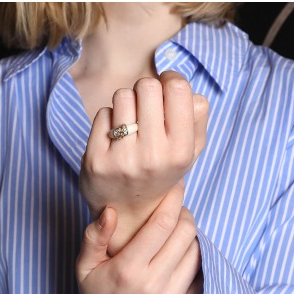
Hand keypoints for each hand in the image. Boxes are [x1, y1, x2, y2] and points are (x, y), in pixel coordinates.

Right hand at [60, 181, 202, 293]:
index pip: (162, 223)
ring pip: (197, 251)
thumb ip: (94, 237)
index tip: (176, 185)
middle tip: (176, 209)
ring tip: (179, 231)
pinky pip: (203, 274)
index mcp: (128, 270)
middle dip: (185, 213)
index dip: (173, 199)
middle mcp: (154, 285)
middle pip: (185, 233)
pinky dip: (197, 257)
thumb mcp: (84, 266)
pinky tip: (184, 253)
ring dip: (191, 235)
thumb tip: (111, 210)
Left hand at [79, 70, 207, 255]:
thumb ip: (198, 118)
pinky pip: (102, 114)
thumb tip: (187, 89)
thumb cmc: (161, 172)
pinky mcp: (96, 161)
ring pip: (122, 96)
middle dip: (146, 92)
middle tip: (145, 110)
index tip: (165, 91)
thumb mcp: (190, 151)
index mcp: (181, 151)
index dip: (170, 81)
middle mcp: (153, 156)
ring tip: (130, 126)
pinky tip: (114, 139)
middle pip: (147, 86)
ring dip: (126, 105)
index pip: (177, 87)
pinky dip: (108, 120)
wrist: (131, 212)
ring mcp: (122, 159)